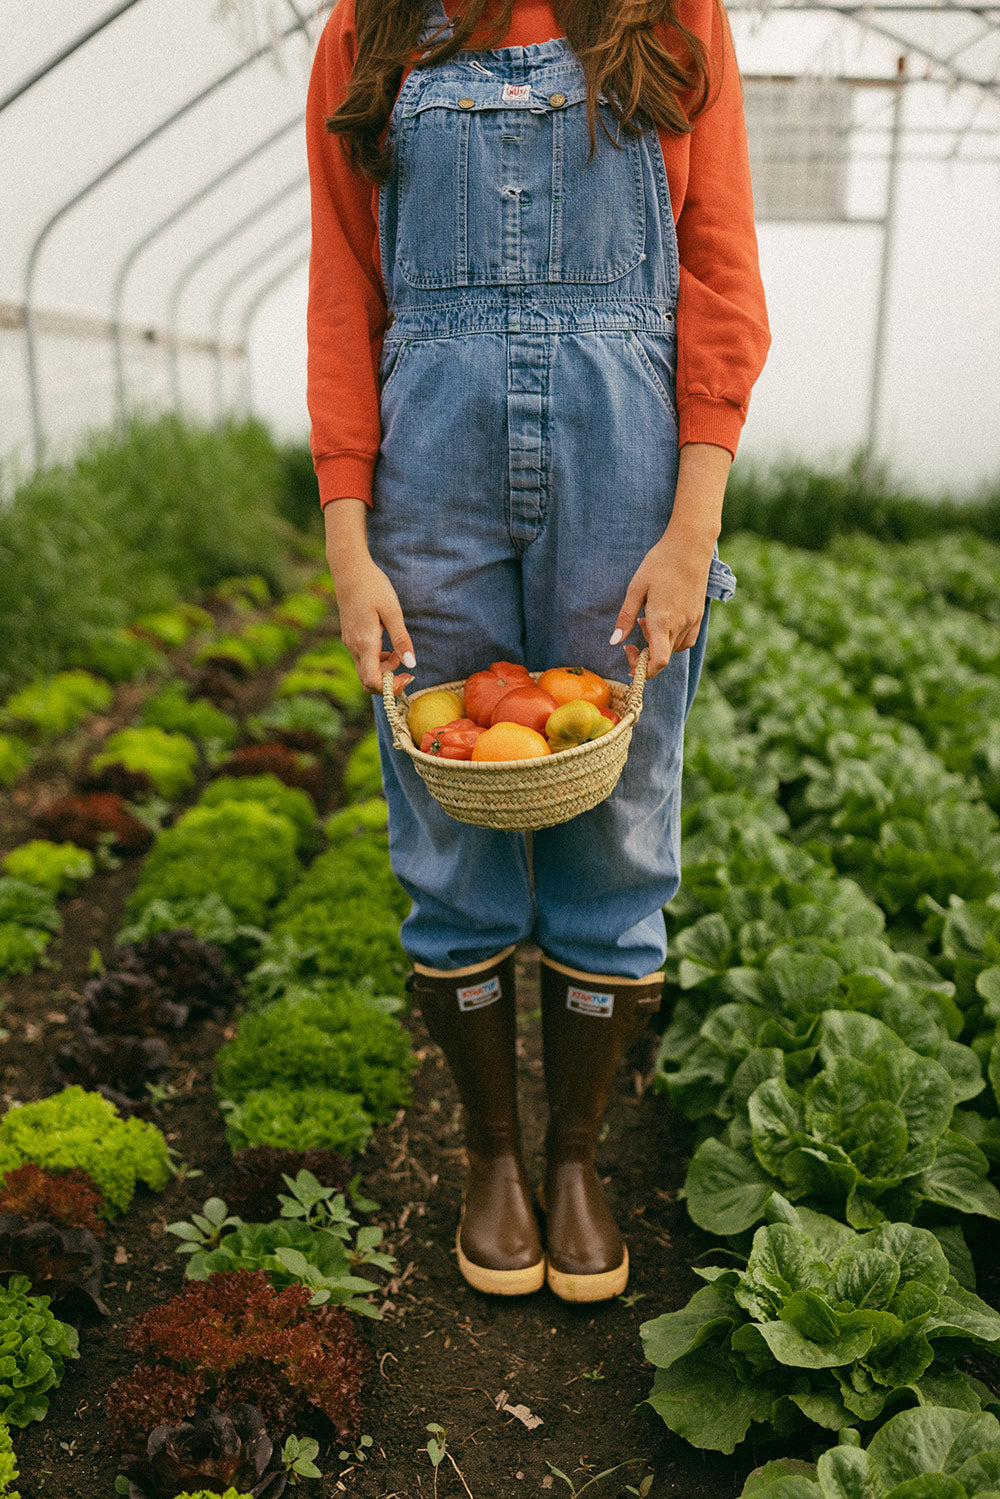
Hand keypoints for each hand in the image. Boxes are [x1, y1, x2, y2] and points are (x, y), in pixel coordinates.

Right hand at [324, 499, 414, 694]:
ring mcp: (350, 642)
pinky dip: (379, 659)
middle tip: (408, 668)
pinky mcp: (350, 636)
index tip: (408, 675)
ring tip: (400, 649)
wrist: (349, 569)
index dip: (390, 687)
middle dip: (389, 681)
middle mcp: (354, 647)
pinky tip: (389, 644)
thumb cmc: (372, 586)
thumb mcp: (392, 612)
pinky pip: (364, 658)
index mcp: (364, 643)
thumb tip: (411, 665)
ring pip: (366, 670)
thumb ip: (401, 640)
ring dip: (385, 668)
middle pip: (368, 681)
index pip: (372, 681)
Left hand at [610, 443, 731, 678]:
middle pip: (664, 656)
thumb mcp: (636, 588)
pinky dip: (674, 639)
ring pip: (675, 648)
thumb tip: (614, 641)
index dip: (644, 670)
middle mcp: (681, 624)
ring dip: (660, 643)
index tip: (630, 657)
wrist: (690, 545)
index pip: (658, 662)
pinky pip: (687, 639)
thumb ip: (625, 617)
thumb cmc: (660, 563)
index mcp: (663, 620)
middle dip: (647, 651)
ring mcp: (693, 620)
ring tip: (649, 618)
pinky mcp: (699, 614)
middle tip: (636, 627)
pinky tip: (665, 620)